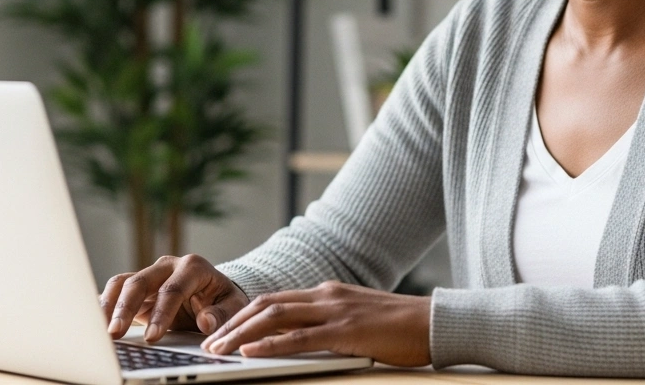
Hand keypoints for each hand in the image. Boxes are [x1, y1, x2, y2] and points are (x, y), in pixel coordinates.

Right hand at [100, 254, 248, 342]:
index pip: (173, 289)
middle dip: (125, 308)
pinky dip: (104, 304)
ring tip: (101, 330)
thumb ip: (222, 314)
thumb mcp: (233, 305)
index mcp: (193, 267)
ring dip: (109, 306)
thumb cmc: (224, 299)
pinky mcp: (138, 287)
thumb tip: (206, 322)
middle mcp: (167, 266)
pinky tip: (93, 319)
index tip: (153, 337)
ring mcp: (151, 275)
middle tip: (115, 333)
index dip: (161, 313)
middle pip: (140, 282)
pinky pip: (116, 291)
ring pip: (122, 283)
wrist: (215, 292)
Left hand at [200, 281, 430, 366]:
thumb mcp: (357, 319)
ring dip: (241, 334)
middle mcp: (326, 295)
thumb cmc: (400, 327)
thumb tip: (299, 339)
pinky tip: (251, 352)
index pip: (274, 300)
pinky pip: (301, 338)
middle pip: (266, 305)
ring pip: (275, 317)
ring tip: (218, 350)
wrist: (436, 322)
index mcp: (327, 292)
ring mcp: (335, 310)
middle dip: (232, 324)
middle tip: (208, 343)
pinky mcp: (347, 331)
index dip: (243, 315)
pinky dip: (271, 344)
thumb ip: (328, 323)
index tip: (220, 332)